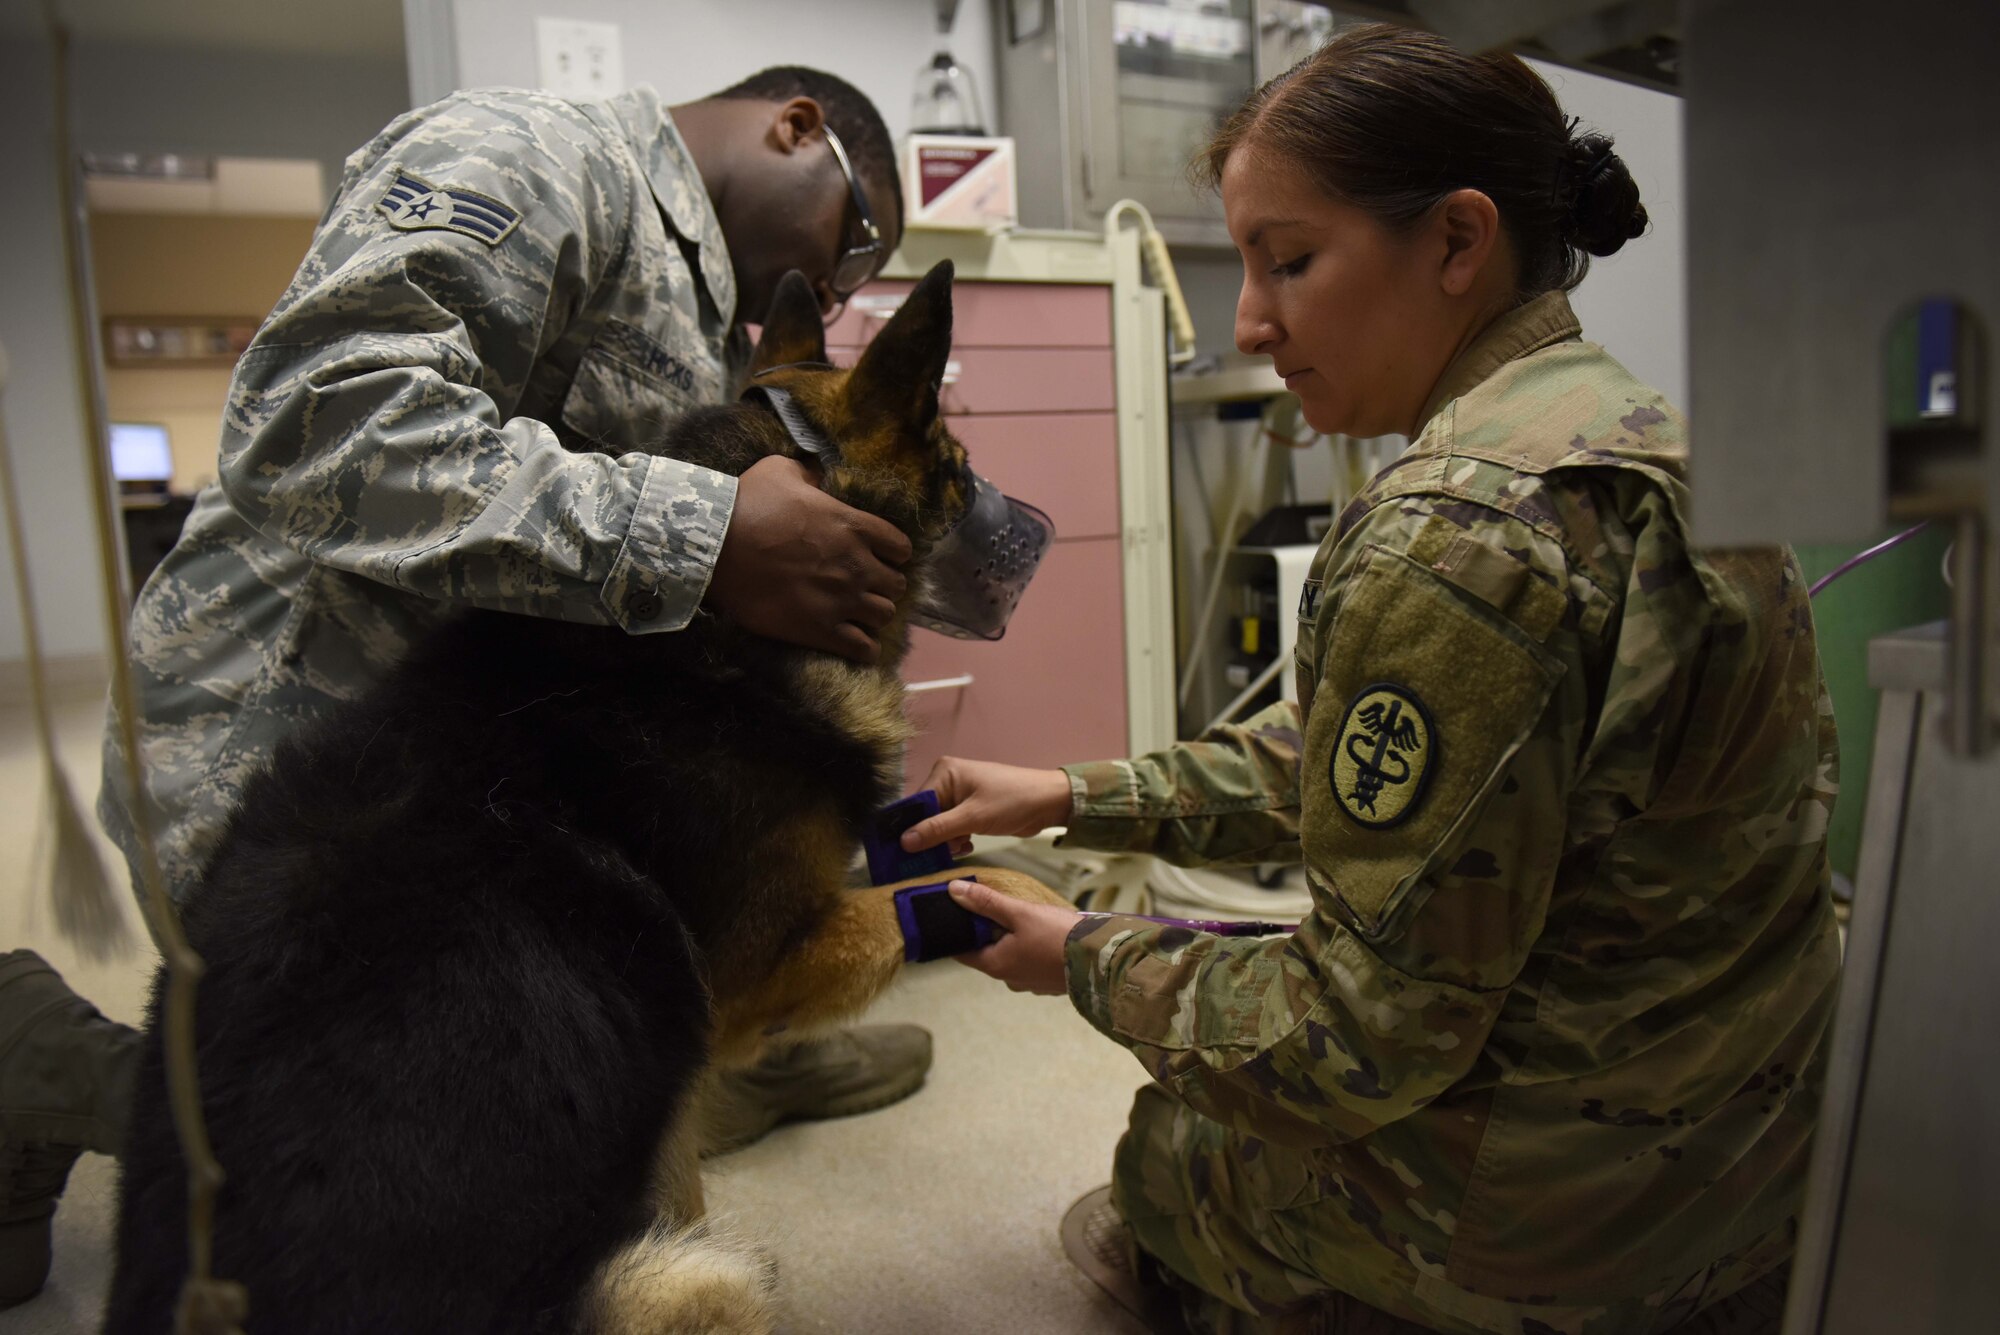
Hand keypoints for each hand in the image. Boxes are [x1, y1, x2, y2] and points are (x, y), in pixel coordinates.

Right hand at [706, 455, 911, 662]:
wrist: (714, 547)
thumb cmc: (747, 504)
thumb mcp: (780, 470)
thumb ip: (810, 473)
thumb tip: (818, 476)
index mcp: (854, 526)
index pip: (900, 548)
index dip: (892, 553)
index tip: (878, 556)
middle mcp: (857, 565)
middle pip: (896, 586)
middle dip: (883, 586)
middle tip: (864, 586)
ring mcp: (841, 600)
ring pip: (884, 616)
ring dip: (874, 615)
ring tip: (858, 614)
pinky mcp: (820, 630)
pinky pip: (863, 649)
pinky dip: (865, 648)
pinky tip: (856, 643)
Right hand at [900, 757, 1072, 858]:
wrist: (1049, 802)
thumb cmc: (1013, 801)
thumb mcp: (972, 817)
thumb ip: (937, 830)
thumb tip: (904, 842)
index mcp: (944, 773)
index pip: (916, 803)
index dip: (910, 828)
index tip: (904, 853)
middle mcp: (948, 781)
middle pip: (926, 816)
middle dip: (932, 837)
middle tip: (941, 853)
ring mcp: (960, 796)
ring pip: (939, 825)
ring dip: (946, 841)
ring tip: (962, 846)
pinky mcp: (971, 809)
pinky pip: (952, 828)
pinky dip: (956, 839)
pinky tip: (967, 845)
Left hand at [949, 879, 1080, 995]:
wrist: (1101, 960)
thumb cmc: (1058, 936)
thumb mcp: (1020, 913)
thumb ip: (987, 902)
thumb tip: (954, 891)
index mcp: (996, 965)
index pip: (962, 952)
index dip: (959, 931)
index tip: (961, 912)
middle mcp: (1009, 979)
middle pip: (988, 952)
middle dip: (990, 931)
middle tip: (998, 907)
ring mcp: (1031, 983)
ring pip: (1012, 957)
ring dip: (1013, 939)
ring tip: (1025, 918)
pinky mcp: (1049, 982)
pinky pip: (1031, 962)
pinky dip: (1031, 948)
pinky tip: (1044, 934)